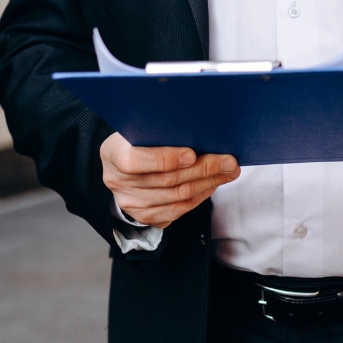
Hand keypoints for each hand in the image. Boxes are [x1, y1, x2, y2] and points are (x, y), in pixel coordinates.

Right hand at [101, 133, 240, 227]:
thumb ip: (161, 127)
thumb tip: (199, 126)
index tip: (192, 153)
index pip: (136, 161)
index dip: (165, 158)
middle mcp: (117, 182)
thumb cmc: (139, 136)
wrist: (123, 160)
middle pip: (167, 180)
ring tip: (229, 171)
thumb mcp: (141, 125)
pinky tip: (214, 183)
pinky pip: (179, 210)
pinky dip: (201, 196)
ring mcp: (131, 203)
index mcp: (113, 154)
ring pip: (177, 198)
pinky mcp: (145, 217)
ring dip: (208, 183)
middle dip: (203, 169)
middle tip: (228, 160)